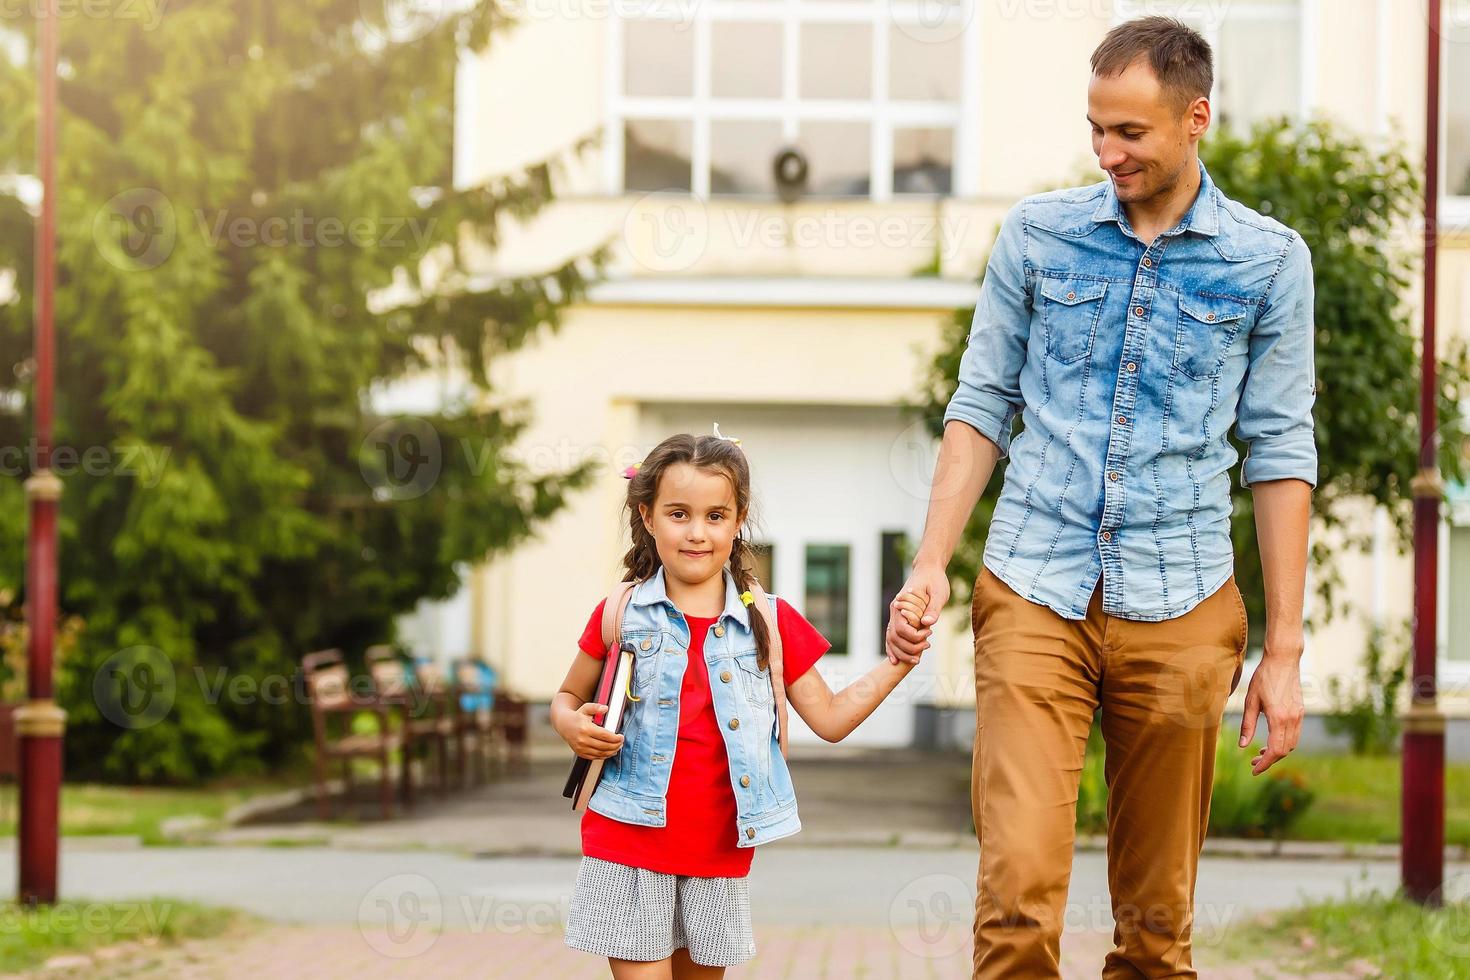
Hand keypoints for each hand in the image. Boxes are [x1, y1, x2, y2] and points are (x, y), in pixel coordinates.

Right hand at [558, 701, 624, 760]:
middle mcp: (582, 740)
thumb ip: (596, 707)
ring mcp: (581, 748)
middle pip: (604, 746)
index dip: (615, 738)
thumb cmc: (577, 716)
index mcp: (585, 729)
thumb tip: (606, 708)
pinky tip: (610, 752)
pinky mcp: (580, 753)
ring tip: (618, 747)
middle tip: (621, 742)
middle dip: (616, 745)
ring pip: (600, 753)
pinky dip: (604, 756)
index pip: (605, 736)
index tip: (621, 737)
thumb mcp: (586, 708)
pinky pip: (595, 757)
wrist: (564, 725)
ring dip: (611, 751)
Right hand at [885, 563, 949, 664]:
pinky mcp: (899, 619)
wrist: (928, 569)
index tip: (929, 634)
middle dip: (908, 648)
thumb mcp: (938, 592)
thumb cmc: (934, 580)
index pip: (902, 628)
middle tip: (926, 649)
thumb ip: (933, 608)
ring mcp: (895, 615)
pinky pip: (892, 636)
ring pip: (891, 639)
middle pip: (894, 637)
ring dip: (901, 652)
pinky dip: (893, 649)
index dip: (915, 637)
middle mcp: (895, 611)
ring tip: (917, 659)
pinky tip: (897, 661)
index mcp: (902, 604)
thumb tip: (927, 624)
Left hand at [1237, 642, 1304, 774]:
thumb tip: (1242, 746)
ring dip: (1277, 752)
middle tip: (1253, 762)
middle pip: (1284, 751)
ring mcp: (1299, 716)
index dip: (1265, 764)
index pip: (1275, 751)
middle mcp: (1292, 719)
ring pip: (1291, 744)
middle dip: (1270, 760)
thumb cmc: (1263, 678)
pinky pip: (1294, 735)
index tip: (1254, 770)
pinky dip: (1284, 743)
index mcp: (1279, 718)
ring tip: (1260, 753)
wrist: (1283, 661)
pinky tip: (1270, 741)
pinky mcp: (1300, 712)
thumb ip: (1247, 725)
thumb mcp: (1250, 701)